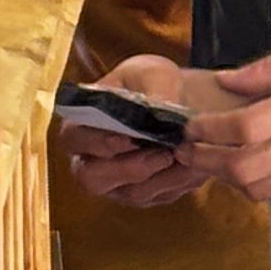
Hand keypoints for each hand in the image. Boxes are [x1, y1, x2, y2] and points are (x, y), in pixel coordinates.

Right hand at [56, 56, 235, 209]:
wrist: (185, 101)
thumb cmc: (156, 84)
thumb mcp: (156, 72)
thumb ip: (155, 86)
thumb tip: (161, 106)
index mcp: (83, 124)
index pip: (74, 139)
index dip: (96, 143)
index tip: (128, 139)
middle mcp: (93, 159)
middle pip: (92, 179)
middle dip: (127, 169)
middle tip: (162, 153)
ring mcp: (119, 182)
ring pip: (133, 193)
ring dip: (163, 176)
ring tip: (185, 154)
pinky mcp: (148, 194)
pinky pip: (161, 196)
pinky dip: (181, 181)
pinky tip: (196, 162)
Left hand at [193, 38, 270, 204]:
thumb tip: (227, 82)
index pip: (242, 129)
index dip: (208, 131)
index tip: (189, 126)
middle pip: (244, 169)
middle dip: (207, 162)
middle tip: (188, 151)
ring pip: (261, 190)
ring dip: (231, 179)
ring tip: (215, 160)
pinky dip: (262, 188)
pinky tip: (253, 170)